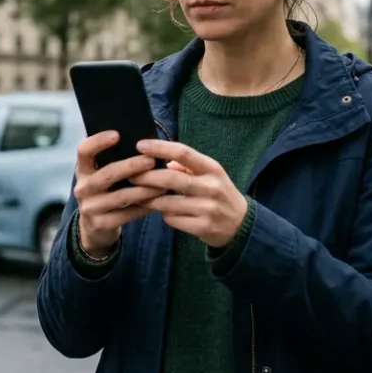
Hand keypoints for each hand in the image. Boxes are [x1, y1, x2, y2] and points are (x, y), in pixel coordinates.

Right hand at [71, 131, 163, 257]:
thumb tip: (145, 141)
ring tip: (163, 184)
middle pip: (107, 174)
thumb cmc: (106, 191)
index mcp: (83, 170)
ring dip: (144, 190)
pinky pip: (127, 215)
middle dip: (131, 166)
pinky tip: (159, 201)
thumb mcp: (102, 175)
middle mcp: (82, 188)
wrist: (94, 226)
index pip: (84, 150)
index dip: (98, 141)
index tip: (117, 134)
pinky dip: (144, 207)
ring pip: (121, 197)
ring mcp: (90, 208)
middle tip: (151, 161)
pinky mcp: (100, 224)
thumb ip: (115, 160)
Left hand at [131, 139, 249, 248]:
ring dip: (150, 199)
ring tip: (140, 195)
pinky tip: (164, 212)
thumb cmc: (219, 193)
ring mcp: (207, 208)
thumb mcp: (210, 175)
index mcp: (212, 168)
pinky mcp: (202, 227)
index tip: (140, 145)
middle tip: (131, 176)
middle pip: (170, 178)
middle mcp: (211, 186)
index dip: (159, 148)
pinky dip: (164, 215)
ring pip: (167, 202)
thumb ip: (187, 166)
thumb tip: (164, 161)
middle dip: (146, 177)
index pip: (183, 152)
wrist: (240, 224)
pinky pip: (172, 219)